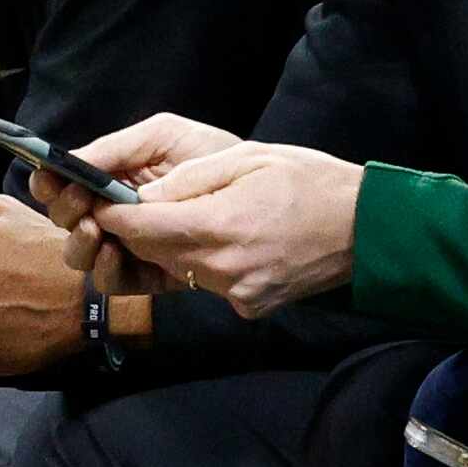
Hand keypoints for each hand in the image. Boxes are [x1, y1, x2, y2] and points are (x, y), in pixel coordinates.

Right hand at [38, 112, 240, 257]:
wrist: (257, 190)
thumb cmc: (209, 155)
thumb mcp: (165, 136)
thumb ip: (119, 147)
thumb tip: (74, 161)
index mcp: (109, 177)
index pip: (61, 182)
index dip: (47, 182)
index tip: (50, 178)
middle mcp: (110, 212)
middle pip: (63, 220)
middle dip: (64, 210)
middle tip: (82, 202)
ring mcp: (127, 244)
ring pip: (81, 254)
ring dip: (79, 242)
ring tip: (95, 228)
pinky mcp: (148, 272)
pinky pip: (113, 281)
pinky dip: (106, 269)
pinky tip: (114, 251)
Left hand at [78, 136, 362, 318]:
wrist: (367, 228)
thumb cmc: (312, 181)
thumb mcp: (248, 159)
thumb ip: (187, 180)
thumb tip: (140, 197)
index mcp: (218, 228)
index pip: (138, 227)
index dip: (112, 212)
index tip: (100, 198)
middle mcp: (221, 271)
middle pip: (151, 253)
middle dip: (135, 229)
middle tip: (134, 204)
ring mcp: (236, 294)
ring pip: (178, 270)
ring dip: (171, 246)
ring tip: (192, 216)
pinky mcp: (249, 307)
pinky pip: (208, 283)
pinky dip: (207, 262)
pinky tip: (232, 240)